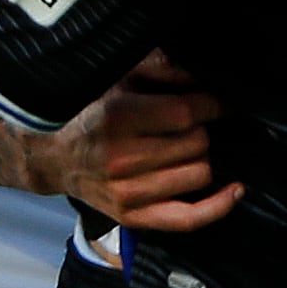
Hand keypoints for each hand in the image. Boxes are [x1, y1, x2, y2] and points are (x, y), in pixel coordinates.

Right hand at [30, 53, 243, 232]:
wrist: (51, 155)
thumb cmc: (89, 111)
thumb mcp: (117, 77)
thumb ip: (160, 69)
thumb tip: (202, 78)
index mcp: (117, 118)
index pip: (186, 113)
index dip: (210, 105)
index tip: (213, 102)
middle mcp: (122, 158)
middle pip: (197, 144)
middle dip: (200, 130)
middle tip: (188, 125)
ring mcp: (128, 192)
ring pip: (200, 174)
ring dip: (200, 158)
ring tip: (186, 149)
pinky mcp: (133, 217)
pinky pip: (189, 218)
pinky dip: (218, 206)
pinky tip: (235, 190)